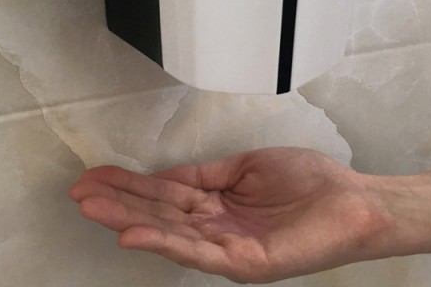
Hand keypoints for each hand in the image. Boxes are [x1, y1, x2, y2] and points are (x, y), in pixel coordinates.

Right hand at [68, 147, 394, 282]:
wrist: (353, 202)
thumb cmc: (307, 183)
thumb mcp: (248, 167)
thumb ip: (207, 175)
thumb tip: (165, 176)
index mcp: (216, 203)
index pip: (163, 194)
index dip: (129, 184)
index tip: (94, 174)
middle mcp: (215, 227)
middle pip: (158, 212)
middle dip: (116, 201)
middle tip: (78, 192)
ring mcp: (227, 247)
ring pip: (169, 231)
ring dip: (127, 218)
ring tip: (92, 207)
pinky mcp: (244, 263)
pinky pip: (197, 251)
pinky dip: (163, 241)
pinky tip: (134, 233)